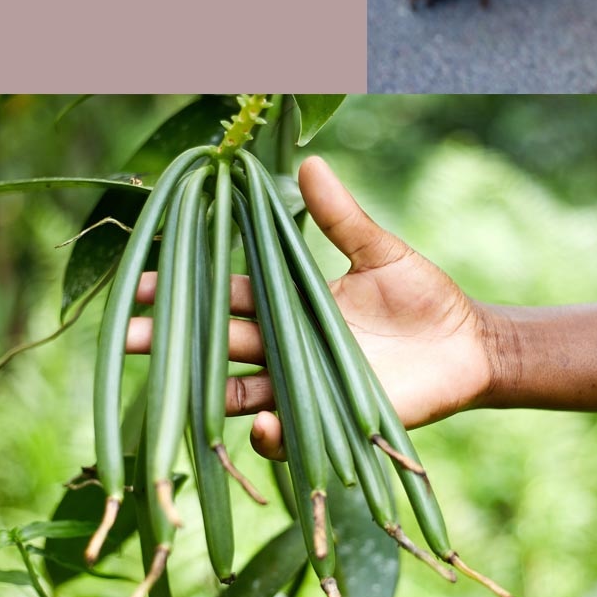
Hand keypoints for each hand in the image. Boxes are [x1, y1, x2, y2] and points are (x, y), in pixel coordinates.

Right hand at [129, 155, 493, 459]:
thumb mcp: (381, 252)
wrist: (468, 344)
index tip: (141, 283)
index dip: (186, 290)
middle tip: (128, 336)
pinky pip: (289, 433)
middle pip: (219, 344)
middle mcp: (288, 346)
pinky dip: (271, 434)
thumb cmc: (423, 296)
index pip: (226, 296)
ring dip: (205, 393)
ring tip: (170, 386)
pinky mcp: (332, 419)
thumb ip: (343, 217)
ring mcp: (305, 385)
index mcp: (292, 304)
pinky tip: (261, 426)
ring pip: (240, 393)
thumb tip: (309, 162)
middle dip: (173, 342)